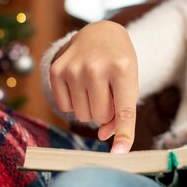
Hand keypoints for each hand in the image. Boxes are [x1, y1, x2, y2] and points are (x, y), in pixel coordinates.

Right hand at [50, 20, 138, 152]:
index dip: (124, 133)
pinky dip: (74, 103)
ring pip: (82, 115)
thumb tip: (102, 137)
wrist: (101, 33)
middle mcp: (97, 67)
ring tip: (96, 86)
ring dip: (90, 108)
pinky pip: (64, 107)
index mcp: (123, 68)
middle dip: (105, 112)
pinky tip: (80, 84)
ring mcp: (74, 67)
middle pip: (99, 117)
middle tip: (108, 92)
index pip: (124, 110)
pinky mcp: (56, 69)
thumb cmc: (120, 63)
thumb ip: (122, 112)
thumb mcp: (130, 83)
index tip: (121, 153)